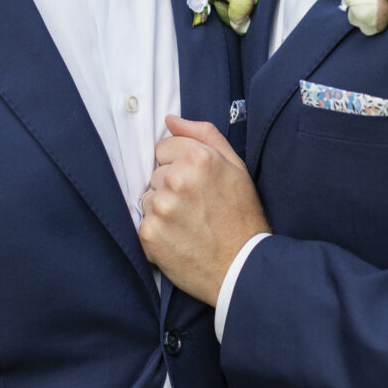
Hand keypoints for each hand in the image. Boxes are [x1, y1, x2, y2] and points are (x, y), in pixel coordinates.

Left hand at [138, 116, 269, 305]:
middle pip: (156, 172)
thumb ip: (204, 135)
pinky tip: (179, 239)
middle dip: (171, 186)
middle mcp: (176, 179)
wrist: (242, 268)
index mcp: (198, 158)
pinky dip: (158, 232)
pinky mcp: (149, 234)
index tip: (198, 184)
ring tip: (189, 224)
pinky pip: (144, 223)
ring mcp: (160, 207)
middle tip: (197, 207)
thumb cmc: (242, 217)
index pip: (165, 147)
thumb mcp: (235, 167)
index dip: (181, 164)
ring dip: (163, 209)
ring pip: (148, 197)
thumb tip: (170, 120)